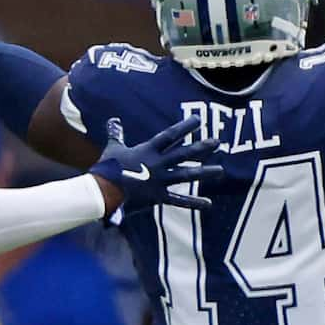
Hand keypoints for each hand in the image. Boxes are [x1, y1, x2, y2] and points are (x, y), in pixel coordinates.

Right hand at [89, 116, 229, 212]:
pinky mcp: (158, 197)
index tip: (198, 120)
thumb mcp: (113, 149)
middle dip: (201, 148)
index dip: (185, 127)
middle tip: (218, 142)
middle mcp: (158, 164)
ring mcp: (160, 181)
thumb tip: (113, 121)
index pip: (170, 136)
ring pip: (186, 175)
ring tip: (220, 171)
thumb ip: (117, 134)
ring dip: (204, 172)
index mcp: (148, 151)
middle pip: (184, 154)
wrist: (103, 191)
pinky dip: (193, 203)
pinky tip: (208, 204)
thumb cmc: (107, 169)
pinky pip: (179, 201)